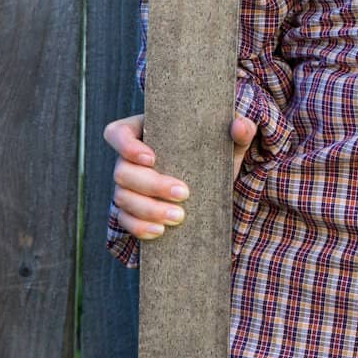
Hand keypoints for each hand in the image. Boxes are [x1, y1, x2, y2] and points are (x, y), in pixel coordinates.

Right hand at [104, 112, 258, 239]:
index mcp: (146, 132)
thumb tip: (239, 125)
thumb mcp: (231, 140)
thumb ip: (240, 129)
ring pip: (122, 197)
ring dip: (149, 210)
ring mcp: (129, 187)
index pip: (118, 133)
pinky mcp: (133, 210)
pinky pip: (125, 220)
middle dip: (152, 185)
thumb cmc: (216, 152)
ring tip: (179, 217)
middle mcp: (130, 160)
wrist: (216, 182)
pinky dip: (139, 228)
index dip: (125, 145)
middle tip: (183, 193)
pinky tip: (160, 231)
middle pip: (122, 171)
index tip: (151, 158)